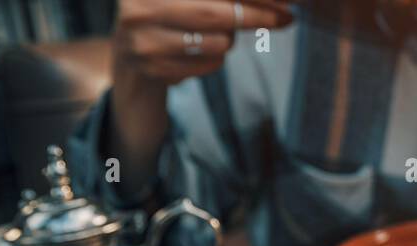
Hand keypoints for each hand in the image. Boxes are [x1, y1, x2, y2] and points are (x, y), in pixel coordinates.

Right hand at [113, 0, 292, 87]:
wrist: (130, 68)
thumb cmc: (169, 24)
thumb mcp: (186, 2)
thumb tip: (277, 2)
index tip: (284, 0)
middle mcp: (139, 5)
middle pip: (213, 11)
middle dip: (256, 14)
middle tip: (286, 17)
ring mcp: (142, 38)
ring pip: (215, 41)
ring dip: (229, 41)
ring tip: (217, 38)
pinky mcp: (151, 68)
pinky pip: (207, 65)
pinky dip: (214, 61)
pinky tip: (199, 56)